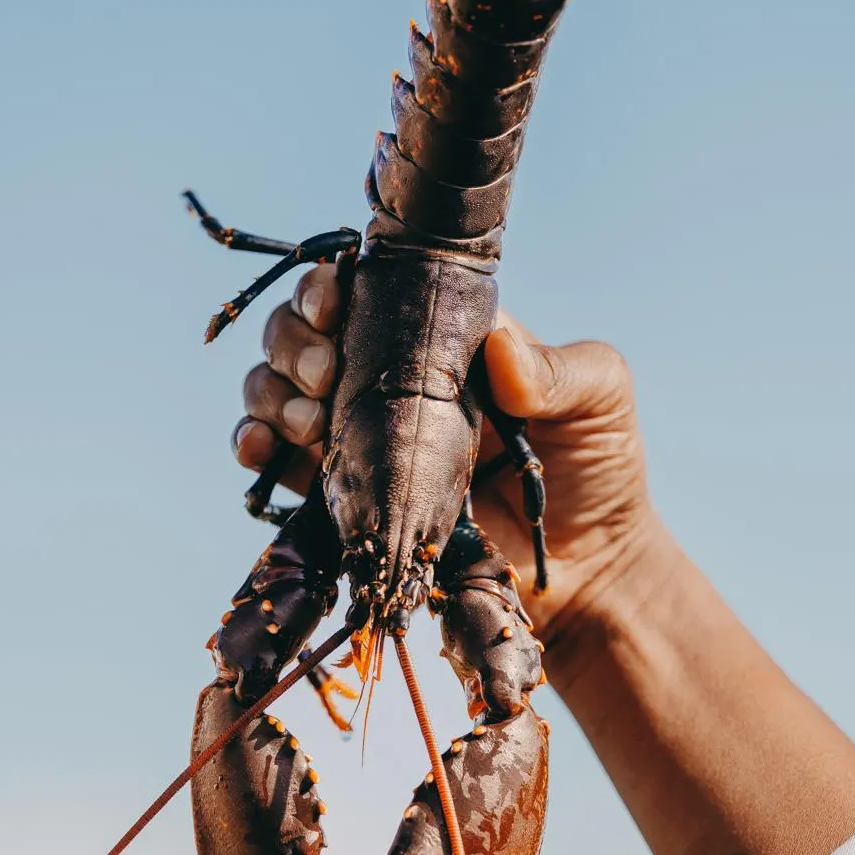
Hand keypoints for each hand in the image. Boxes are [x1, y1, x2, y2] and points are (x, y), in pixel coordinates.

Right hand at [232, 263, 652, 644]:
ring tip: (305, 418)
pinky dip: (253, 446)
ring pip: (278, 389)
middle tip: (322, 370)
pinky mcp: (348, 495)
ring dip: (270, 391)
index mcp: (439, 338)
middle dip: (293, 338)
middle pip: (306, 332)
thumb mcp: (600, 401)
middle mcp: (389, 378)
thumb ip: (559, 371)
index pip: (366, 289)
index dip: (332, 284)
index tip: (333, 299)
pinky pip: (277, 461)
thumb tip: (500, 345)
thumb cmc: (597, 469)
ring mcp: (363, 436)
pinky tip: (261, 449)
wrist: (587, 570)